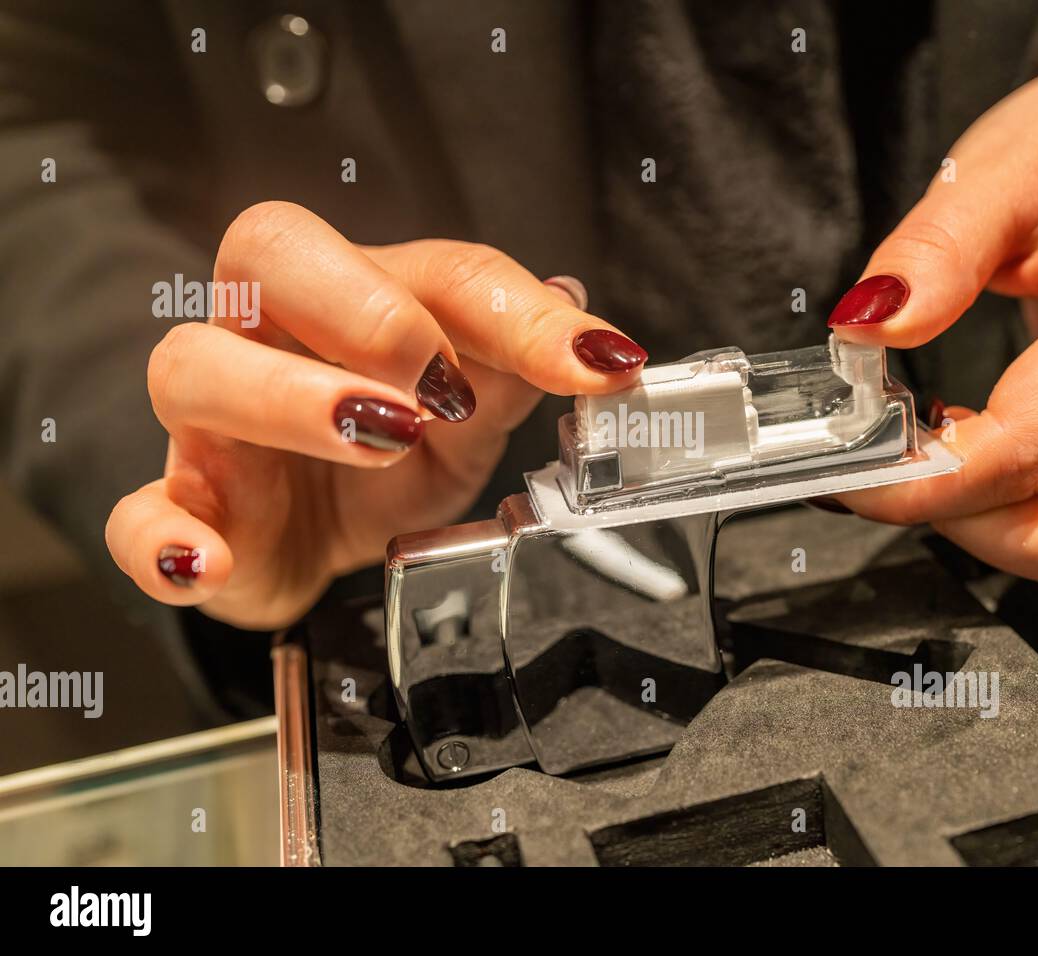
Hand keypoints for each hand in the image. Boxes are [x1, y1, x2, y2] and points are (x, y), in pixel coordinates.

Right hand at [107, 201, 647, 628]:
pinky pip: (137, 515)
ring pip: (194, 367)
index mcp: (358, 300)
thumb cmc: (390, 461)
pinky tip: (207, 559)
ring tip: (379, 438)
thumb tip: (581, 308)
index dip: (518, 308)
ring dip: (288, 399)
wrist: (317, 550)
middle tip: (441, 379)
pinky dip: (163, 537)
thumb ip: (514, 369)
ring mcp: (215, 426)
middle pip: (270, 251)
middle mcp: (273, 338)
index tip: (594, 360)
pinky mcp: (183, 513)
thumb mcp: (470, 419)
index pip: (435, 267)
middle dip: (362, 306)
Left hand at [827, 27, 1037, 610]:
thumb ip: (929, 252)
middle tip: (901, 473)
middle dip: (978, 532)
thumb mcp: (997, 166)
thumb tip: (865, 330)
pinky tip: (988, 465)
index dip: (928, 481)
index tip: (853, 467)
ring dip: (1012, 540)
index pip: (1033, 449)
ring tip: (944, 466)